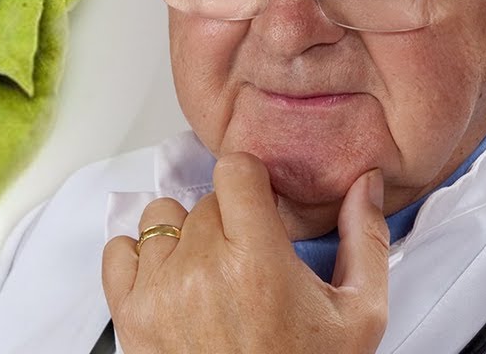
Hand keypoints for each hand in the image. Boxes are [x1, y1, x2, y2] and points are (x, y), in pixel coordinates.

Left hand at [101, 153, 388, 352]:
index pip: (236, 170)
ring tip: (210, 274)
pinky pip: (119, 251)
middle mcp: (202, 270)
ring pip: (161, 219)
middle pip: (204, 200)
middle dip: (227, 221)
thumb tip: (366, 185)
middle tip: (246, 260)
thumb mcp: (358, 315)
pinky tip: (172, 281)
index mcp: (257, 262)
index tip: (260, 204)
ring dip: (183, 238)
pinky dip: (141, 259)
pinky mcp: (130, 314)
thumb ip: (364, 240)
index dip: (252, 182)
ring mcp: (160, 290)